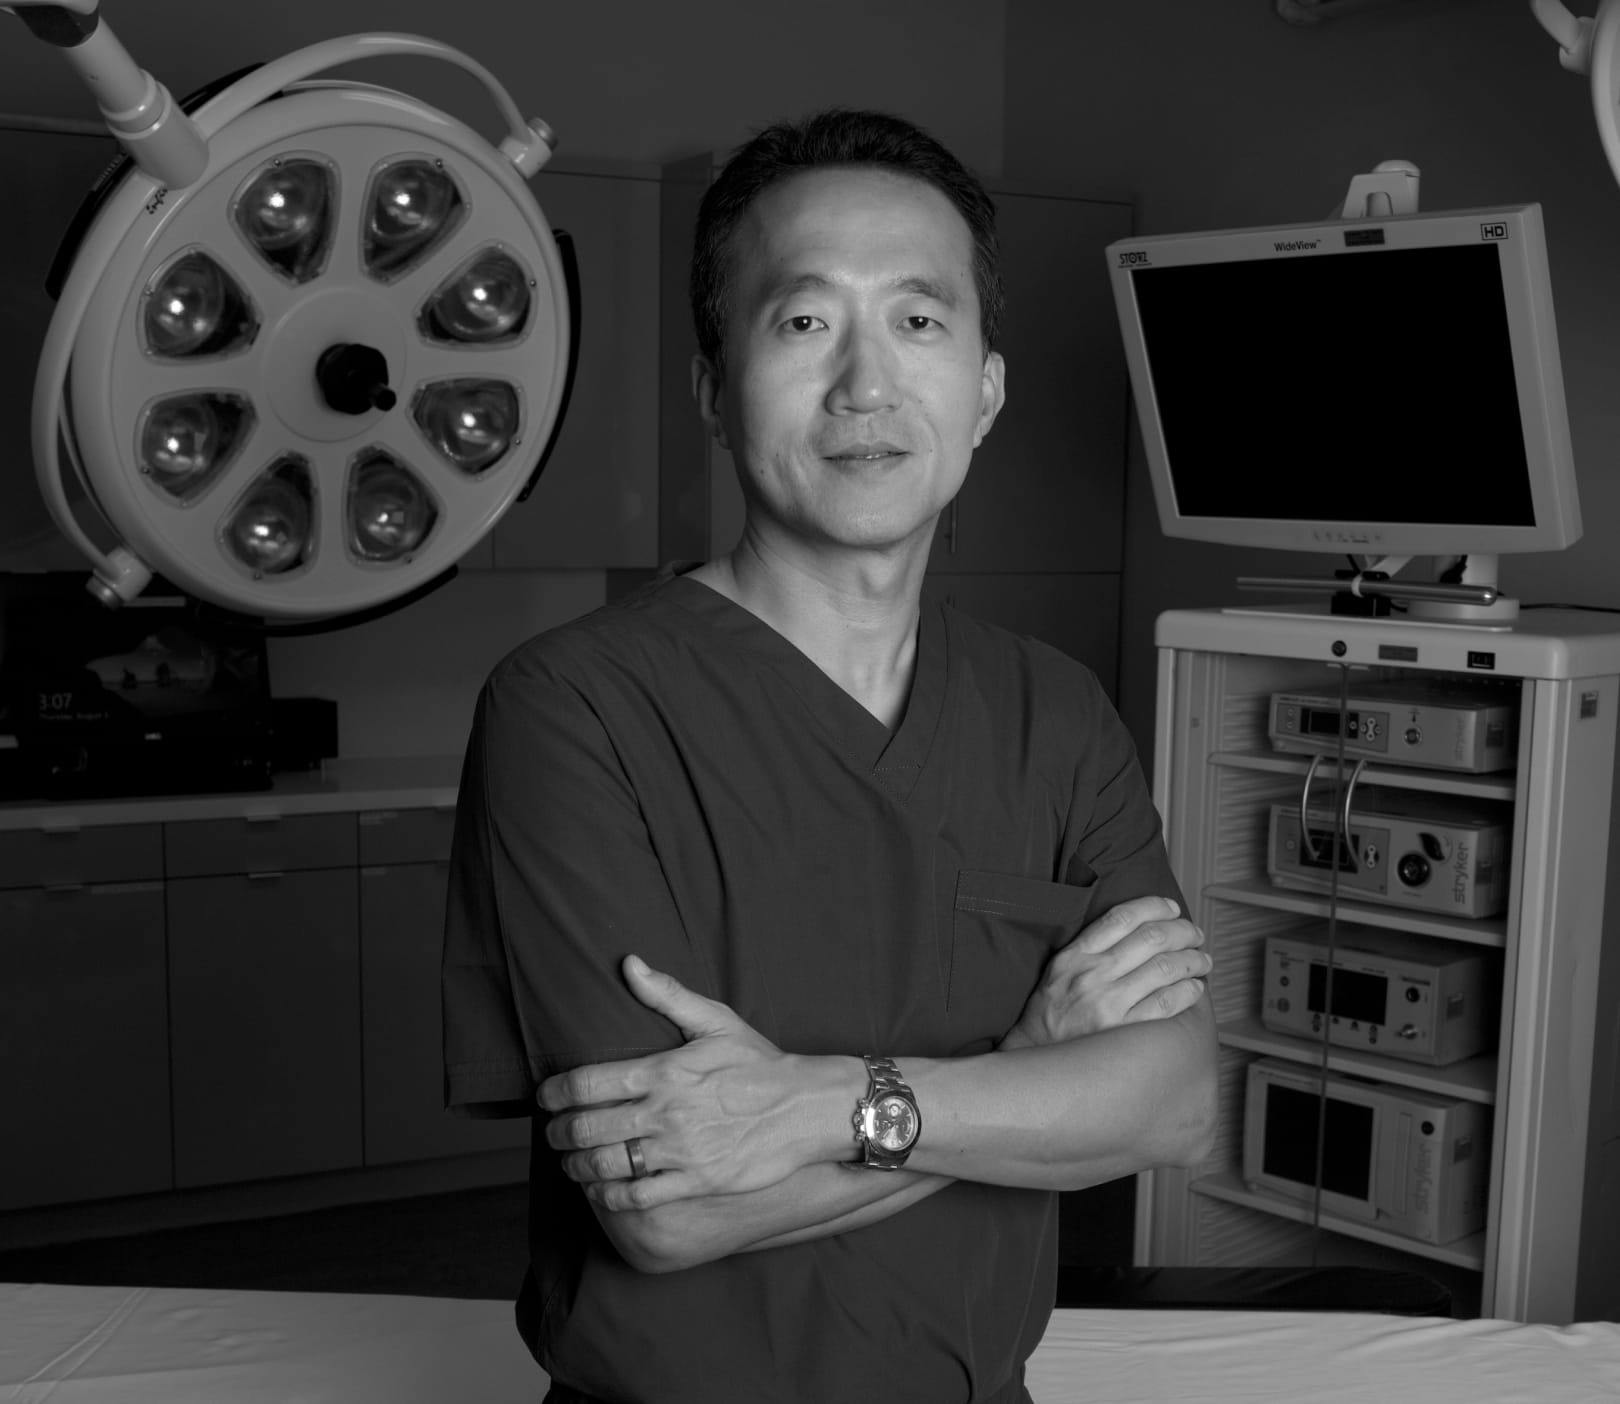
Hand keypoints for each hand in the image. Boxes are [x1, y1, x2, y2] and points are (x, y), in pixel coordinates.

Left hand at [537, 956, 811, 1210]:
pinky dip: (608, 1196)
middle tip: (552, 1132)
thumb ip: (667, 995)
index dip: (554, 1092)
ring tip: (571, 1162)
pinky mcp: (695, 1182)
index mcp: (664, 1071)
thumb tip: (628, 963)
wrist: (806, 1109)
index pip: (587, 1082)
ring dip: (576, 1165)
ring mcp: (679, 1151)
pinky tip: (601, 1189)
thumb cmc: (759, 1064)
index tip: (546, 1096)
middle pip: (586, 1127)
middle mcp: (665, 1113)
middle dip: (557, 1132)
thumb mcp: (716, 1021)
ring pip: (604, 1164)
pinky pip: (636, 1197)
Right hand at [1000, 895, 1210, 1049]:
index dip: (1154, 906)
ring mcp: (1108, 1003)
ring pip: (1165, 968)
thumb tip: (1135, 929)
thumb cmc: (1050, 1013)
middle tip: (1196, 935)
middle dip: (1183, 932)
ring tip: (1203, 961)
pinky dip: (1187, 992)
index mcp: (1076, 955)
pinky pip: (1166, 1003)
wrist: (1036, 1058)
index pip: (1121, 917)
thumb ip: (1089, 948)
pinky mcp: (1123, 1030)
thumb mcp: (1058, 970)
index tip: (1172, 908)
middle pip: (1151, 939)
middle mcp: (1093, 974)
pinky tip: (1195, 988)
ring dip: (1192, 960)